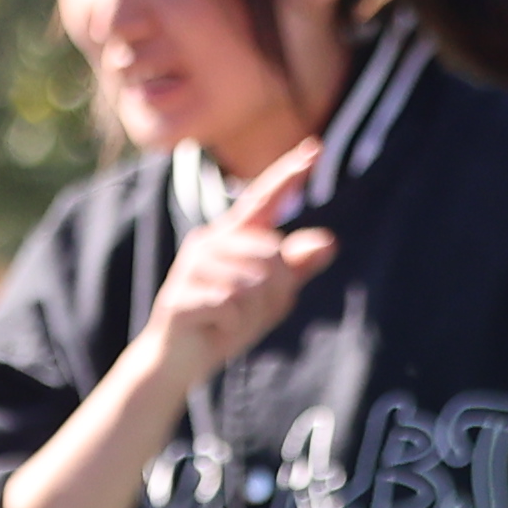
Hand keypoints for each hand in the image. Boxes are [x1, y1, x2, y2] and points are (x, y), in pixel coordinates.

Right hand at [139, 140, 338, 393]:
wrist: (178, 361)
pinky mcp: (179, 297)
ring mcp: (190, 268)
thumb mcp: (270, 298)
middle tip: (253, 314)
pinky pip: (230, 306)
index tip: (315, 147)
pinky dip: (234, 326)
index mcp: (232, 237)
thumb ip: (296, 270)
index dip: (289, 174)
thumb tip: (329, 242)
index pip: (264, 199)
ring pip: (252, 283)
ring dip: (254, 312)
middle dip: (276, 292)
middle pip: (271, 255)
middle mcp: (209, 242)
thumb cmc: (225, 323)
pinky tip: (217, 329)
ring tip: (234, 322)